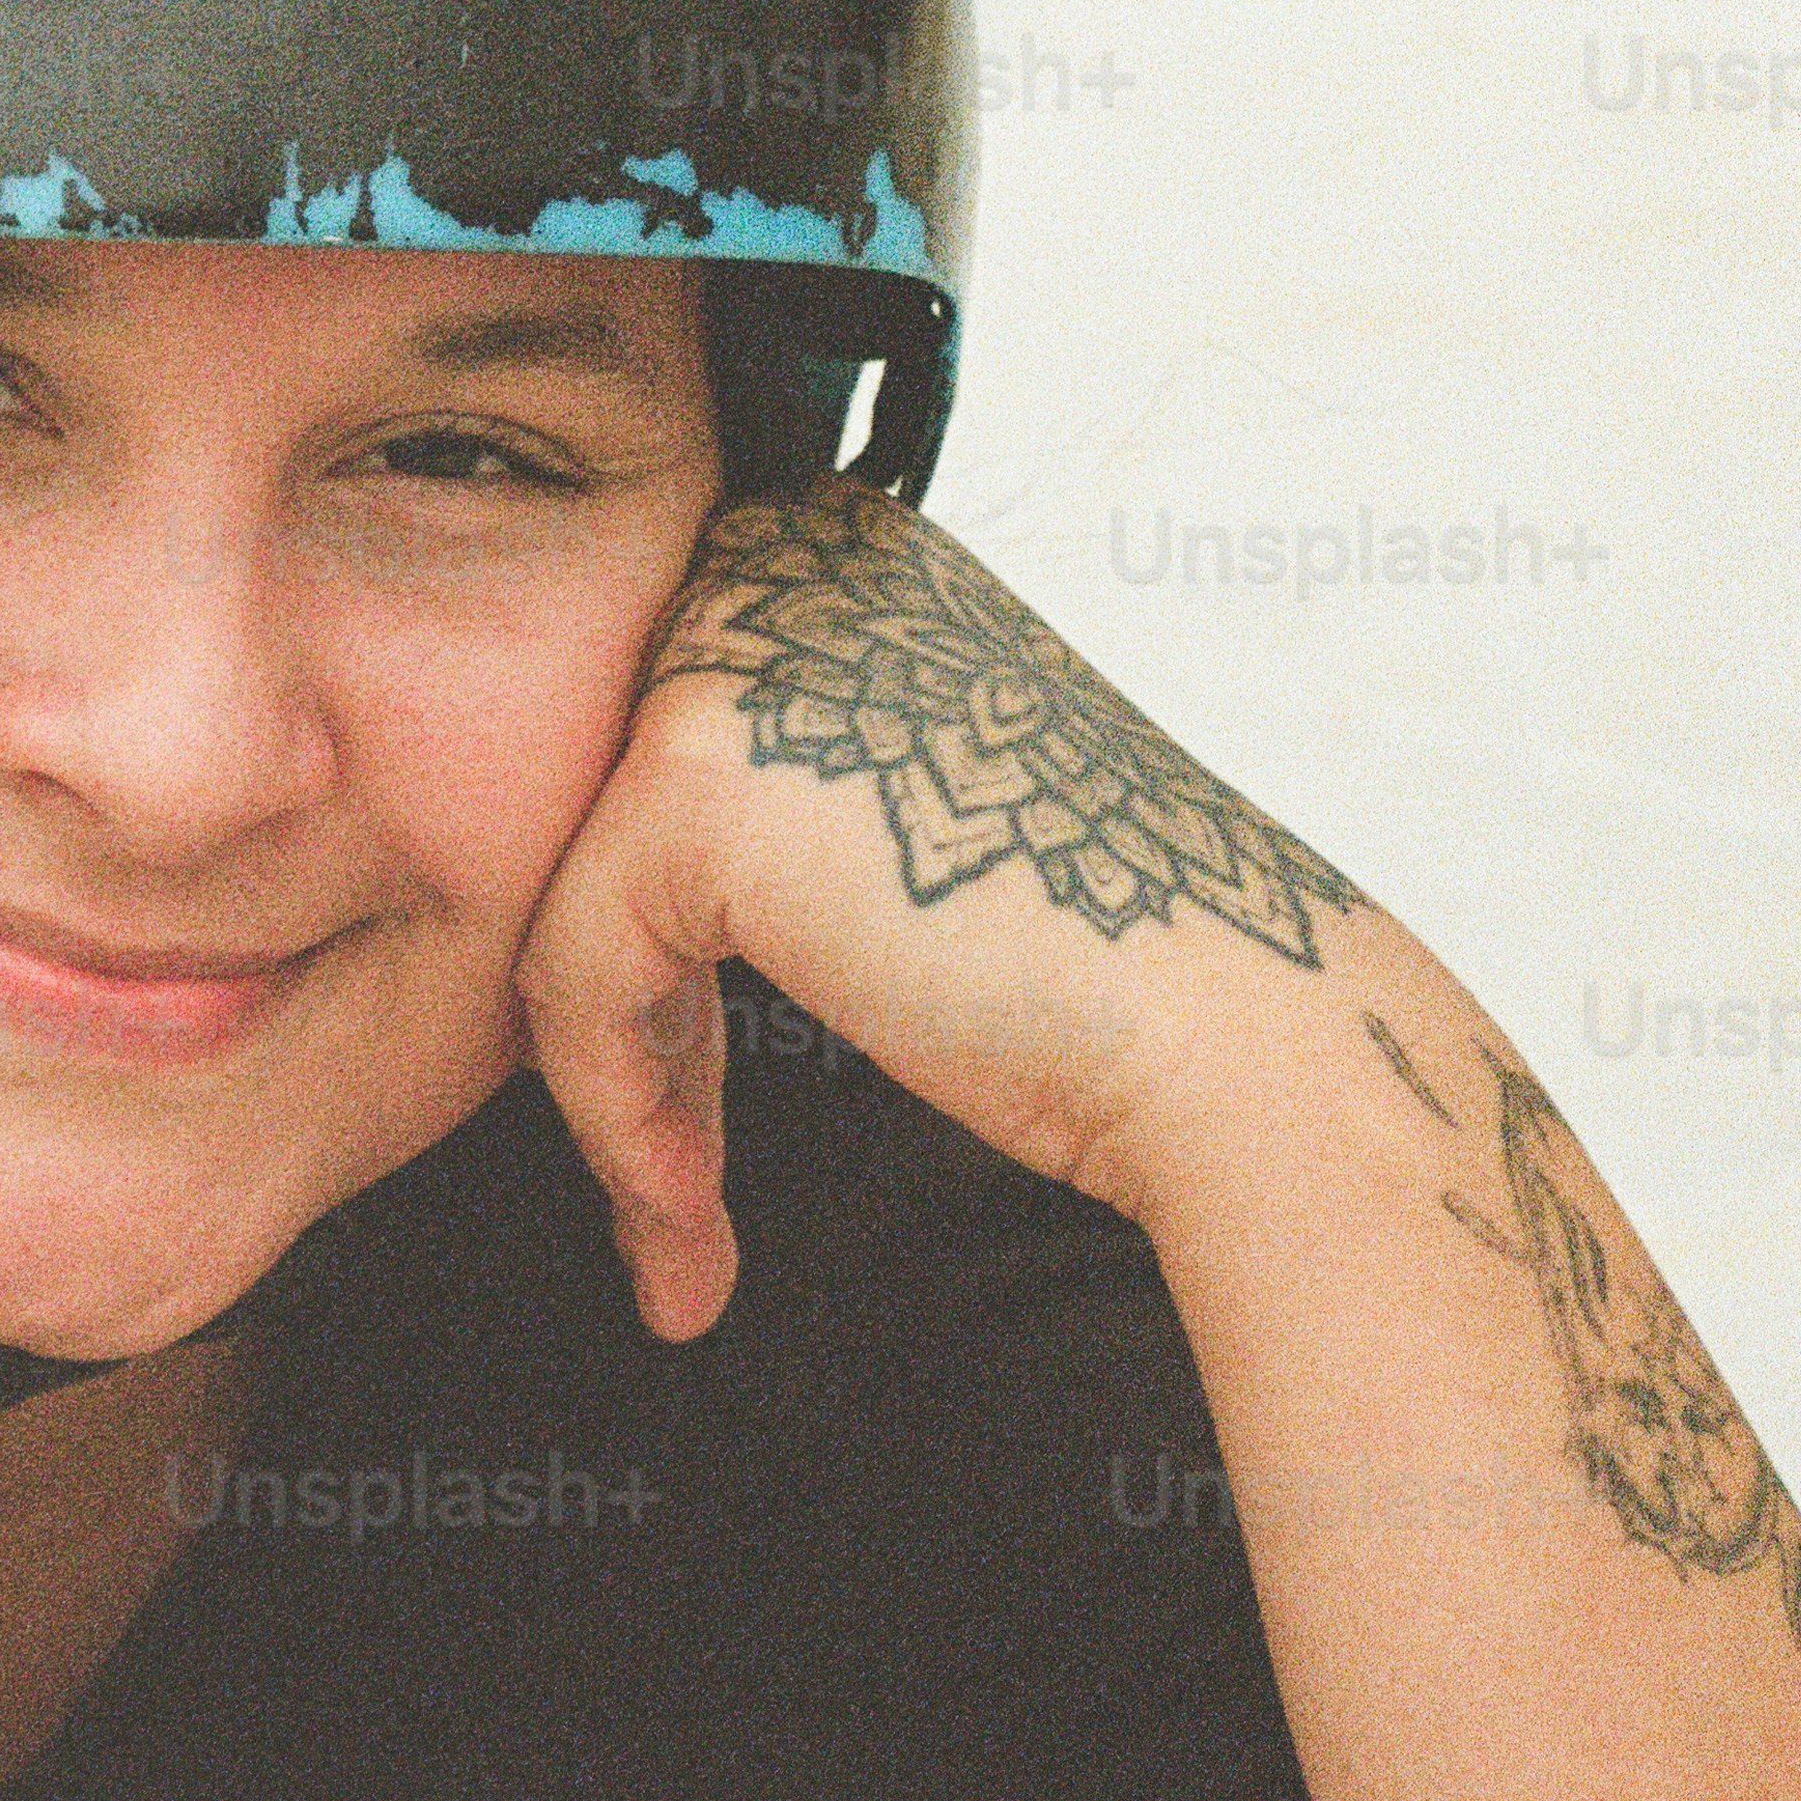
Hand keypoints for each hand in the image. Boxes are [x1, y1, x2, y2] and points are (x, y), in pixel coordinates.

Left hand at [508, 478, 1376, 1326]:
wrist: (1228, 1029)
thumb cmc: (1104, 958)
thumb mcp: (904, 825)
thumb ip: (772, 817)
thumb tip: (613, 908)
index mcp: (830, 560)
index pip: (656, 772)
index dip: (663, 966)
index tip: (693, 1117)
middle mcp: (776, 568)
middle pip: (603, 839)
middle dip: (633, 1038)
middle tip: (680, 1201)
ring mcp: (731, 663)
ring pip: (573, 913)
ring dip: (621, 1102)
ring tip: (684, 1239)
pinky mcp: (696, 783)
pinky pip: (571, 974)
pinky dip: (617, 1113)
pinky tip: (689, 1213)